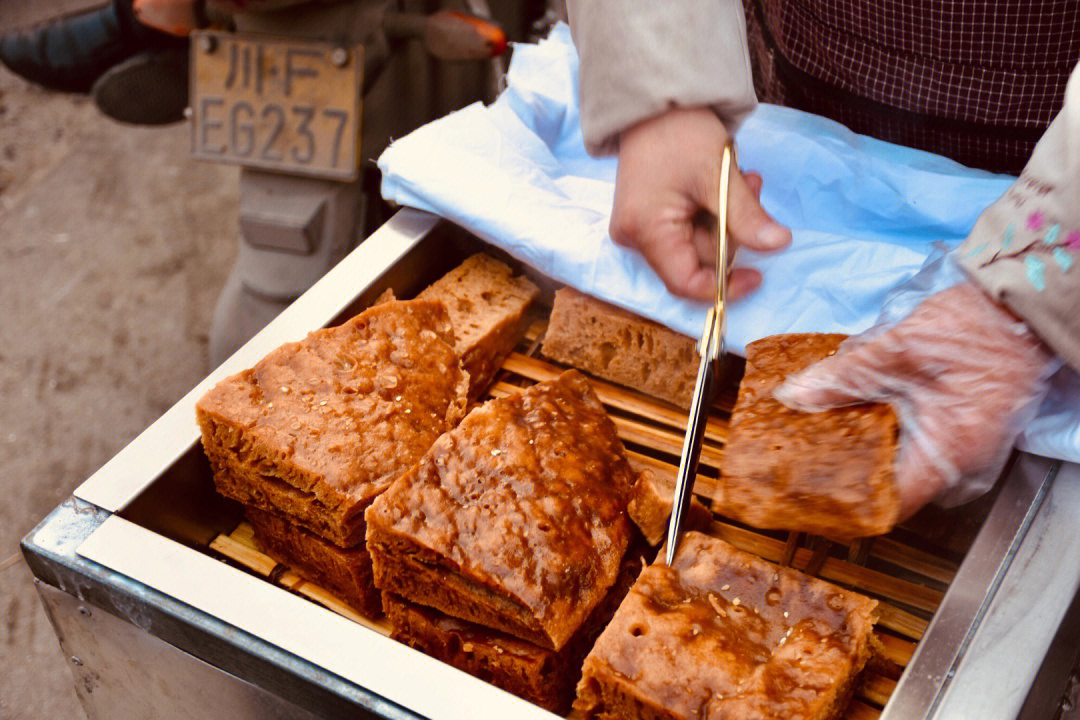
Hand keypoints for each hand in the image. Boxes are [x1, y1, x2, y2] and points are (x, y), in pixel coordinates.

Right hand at [611, 107, 790, 300]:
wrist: (654, 101)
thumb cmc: (679, 133)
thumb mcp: (718, 175)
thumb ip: (746, 217)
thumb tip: (778, 245)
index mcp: (646, 231)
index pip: (685, 282)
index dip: (724, 285)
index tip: (758, 274)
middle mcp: (635, 237)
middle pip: (694, 260)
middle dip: (731, 232)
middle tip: (753, 191)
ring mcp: (639, 227)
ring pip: (695, 243)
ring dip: (726, 217)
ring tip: (742, 180)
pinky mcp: (646, 216)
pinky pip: (686, 228)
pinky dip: (711, 212)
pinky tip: (723, 183)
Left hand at [774, 283, 1056, 519]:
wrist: (1021, 307)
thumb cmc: (974, 328)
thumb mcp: (894, 350)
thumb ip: (842, 378)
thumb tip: (796, 396)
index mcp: (947, 454)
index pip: (889, 504)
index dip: (849, 500)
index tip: (816, 486)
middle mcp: (964, 464)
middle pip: (896, 486)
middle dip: (855, 468)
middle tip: (818, 450)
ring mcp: (971, 451)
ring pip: (908, 465)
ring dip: (874, 446)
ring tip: (840, 426)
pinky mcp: (969, 433)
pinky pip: (925, 447)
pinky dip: (896, 432)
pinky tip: (872, 409)